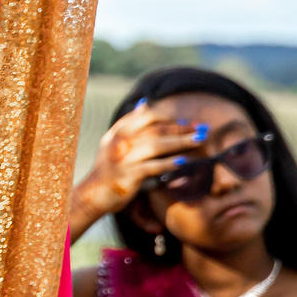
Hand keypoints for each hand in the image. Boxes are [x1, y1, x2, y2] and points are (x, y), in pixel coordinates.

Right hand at [74, 102, 213, 222]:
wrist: (94, 194)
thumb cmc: (110, 167)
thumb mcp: (114, 140)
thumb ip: (130, 123)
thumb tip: (145, 102)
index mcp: (118, 131)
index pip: (148, 116)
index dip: (170, 117)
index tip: (188, 123)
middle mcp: (119, 141)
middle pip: (156, 129)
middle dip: (181, 129)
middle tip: (202, 130)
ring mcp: (123, 158)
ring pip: (156, 145)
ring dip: (181, 142)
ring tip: (200, 140)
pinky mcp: (127, 175)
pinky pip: (153, 167)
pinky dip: (170, 163)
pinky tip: (184, 162)